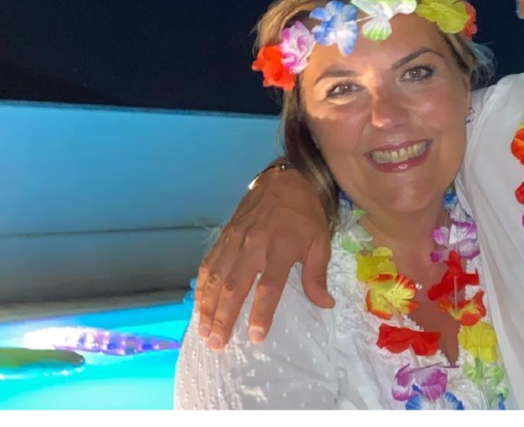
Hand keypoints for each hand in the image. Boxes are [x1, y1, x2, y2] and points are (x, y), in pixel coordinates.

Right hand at [195, 167, 333, 349]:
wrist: (285, 180)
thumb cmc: (305, 215)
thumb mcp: (321, 242)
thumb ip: (317, 275)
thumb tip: (324, 304)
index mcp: (281, 248)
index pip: (269, 287)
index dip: (261, 312)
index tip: (256, 336)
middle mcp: (253, 245)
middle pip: (234, 286)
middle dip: (223, 317)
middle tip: (217, 344)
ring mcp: (235, 240)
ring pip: (216, 278)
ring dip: (207, 307)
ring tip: (204, 332)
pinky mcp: (224, 236)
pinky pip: (208, 264)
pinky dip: (201, 287)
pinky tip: (199, 305)